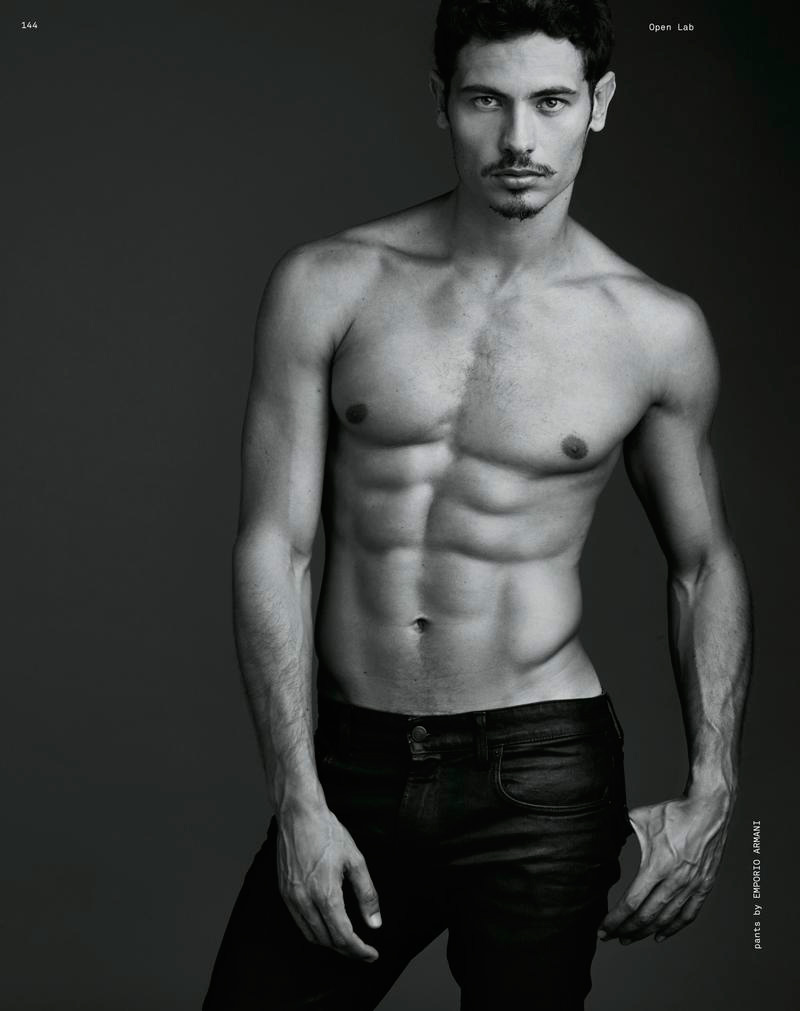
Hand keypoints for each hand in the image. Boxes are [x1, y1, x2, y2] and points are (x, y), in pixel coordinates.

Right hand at [276, 806, 381, 961]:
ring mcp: (291, 897)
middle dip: (347, 950)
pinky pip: (299, 922)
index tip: (371, 954)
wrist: (298, 813)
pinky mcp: (284, 891)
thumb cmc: (327, 832)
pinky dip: (315, 931)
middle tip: (363, 950)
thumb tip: (374, 923)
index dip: (359, 950)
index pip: (343, 937)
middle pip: (326, 940)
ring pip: (311, 935)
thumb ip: (367, 894)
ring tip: (348, 941)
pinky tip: (327, 925)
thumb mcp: (356, 860)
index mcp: (325, 894)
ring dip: (330, 943)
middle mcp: (304, 900)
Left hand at [599, 792, 731, 943]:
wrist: (709, 809)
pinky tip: (660, 935)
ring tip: (629, 938)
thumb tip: (601, 829)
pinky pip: (688, 915)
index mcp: (657, 865)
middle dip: (626, 930)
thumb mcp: (640, 818)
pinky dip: (673, 928)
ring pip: (666, 919)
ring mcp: (691, 886)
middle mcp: (675, 880)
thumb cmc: (674, 812)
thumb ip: (620, 827)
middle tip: (611, 937)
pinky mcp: (704, 886)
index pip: (632, 902)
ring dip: (645, 932)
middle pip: (647, 916)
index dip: (616, 919)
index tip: (603, 928)